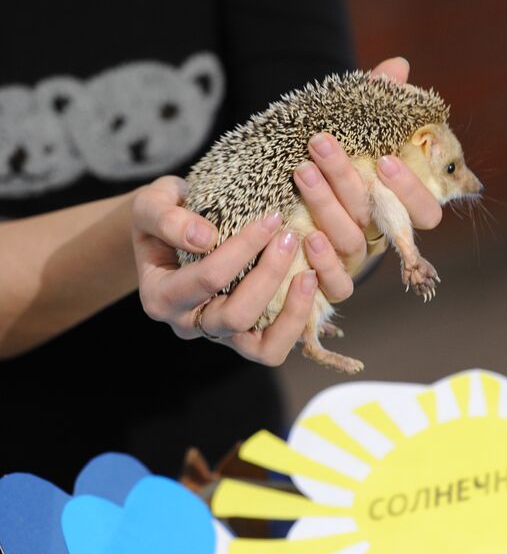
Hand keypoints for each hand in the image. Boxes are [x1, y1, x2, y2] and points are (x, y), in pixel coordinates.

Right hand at [132, 176, 317, 365]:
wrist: (169, 235)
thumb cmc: (162, 217)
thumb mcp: (150, 205)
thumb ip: (166, 218)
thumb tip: (205, 238)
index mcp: (160, 297)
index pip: (208, 279)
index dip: (243, 249)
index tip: (271, 217)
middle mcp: (188, 324)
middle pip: (236, 317)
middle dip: (269, 276)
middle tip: (290, 238)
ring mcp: (219, 335)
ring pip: (262, 349)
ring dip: (291, 311)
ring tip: (309, 273)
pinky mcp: (243, 338)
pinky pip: (274, 347)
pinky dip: (296, 323)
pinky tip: (307, 285)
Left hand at [293, 56, 443, 285]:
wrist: (285, 208)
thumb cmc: (334, 165)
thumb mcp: (353, 133)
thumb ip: (378, 105)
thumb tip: (398, 67)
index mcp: (395, 204)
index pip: (426, 209)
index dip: (410, 188)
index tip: (385, 158)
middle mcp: (379, 233)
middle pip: (377, 215)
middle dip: (348, 177)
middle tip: (320, 142)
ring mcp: (355, 260)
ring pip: (352, 243)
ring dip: (326, 206)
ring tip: (301, 171)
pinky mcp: (329, 281)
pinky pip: (336, 285)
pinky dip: (322, 263)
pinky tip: (303, 236)